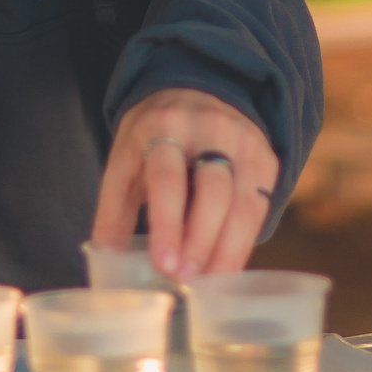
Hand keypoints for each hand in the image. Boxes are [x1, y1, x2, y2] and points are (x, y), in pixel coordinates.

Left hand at [91, 88, 278, 280]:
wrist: (199, 89)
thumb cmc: (154, 136)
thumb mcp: (126, 158)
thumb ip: (114, 208)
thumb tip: (106, 261)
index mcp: (163, 126)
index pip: (168, 178)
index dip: (167, 223)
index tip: (163, 264)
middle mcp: (209, 130)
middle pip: (212, 193)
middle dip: (199, 242)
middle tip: (182, 278)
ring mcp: (242, 142)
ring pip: (242, 205)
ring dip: (224, 251)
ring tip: (204, 282)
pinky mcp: (265, 158)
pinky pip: (259, 209)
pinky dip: (242, 244)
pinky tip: (225, 267)